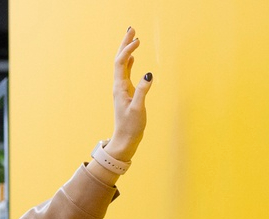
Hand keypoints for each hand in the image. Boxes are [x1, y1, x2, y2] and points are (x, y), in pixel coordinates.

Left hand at [107, 27, 152, 160]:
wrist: (125, 140)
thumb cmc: (131, 127)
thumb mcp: (138, 109)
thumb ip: (143, 91)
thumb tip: (149, 74)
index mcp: (120, 88)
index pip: (121, 63)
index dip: (128, 50)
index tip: (138, 40)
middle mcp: (119, 86)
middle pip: (119, 60)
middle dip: (124, 44)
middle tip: (131, 29)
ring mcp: (122, 89)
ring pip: (122, 65)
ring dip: (127, 50)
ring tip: (133, 38)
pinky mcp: (127, 93)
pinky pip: (126, 73)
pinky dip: (129, 62)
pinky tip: (132, 57)